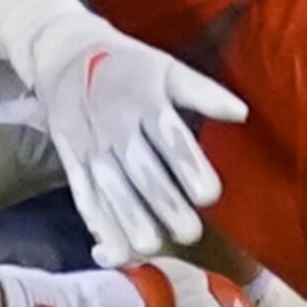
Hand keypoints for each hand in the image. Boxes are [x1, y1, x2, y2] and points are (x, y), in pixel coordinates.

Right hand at [0, 0, 247, 267]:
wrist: (64, 54)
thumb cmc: (128, 65)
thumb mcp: (165, 67)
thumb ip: (203, 92)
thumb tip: (242, 113)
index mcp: (144, 100)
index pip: (169, 138)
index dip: (189, 167)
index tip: (209, 195)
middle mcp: (116, 127)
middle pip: (141, 171)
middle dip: (164, 204)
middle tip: (190, 233)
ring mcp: (91, 148)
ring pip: (110, 189)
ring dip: (129, 220)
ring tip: (152, 247)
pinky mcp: (72, 163)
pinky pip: (84, 197)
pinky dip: (98, 225)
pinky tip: (115, 251)